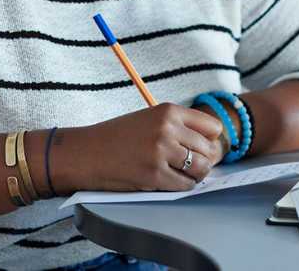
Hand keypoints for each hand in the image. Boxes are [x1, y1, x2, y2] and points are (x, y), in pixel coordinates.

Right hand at [70, 103, 223, 191]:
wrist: (86, 153)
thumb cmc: (117, 138)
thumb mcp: (149, 119)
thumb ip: (177, 127)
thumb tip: (209, 146)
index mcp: (168, 111)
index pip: (212, 127)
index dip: (210, 140)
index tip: (202, 147)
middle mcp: (168, 129)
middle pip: (209, 149)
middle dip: (204, 160)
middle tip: (193, 166)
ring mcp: (161, 153)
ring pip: (201, 168)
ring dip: (196, 175)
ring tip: (184, 175)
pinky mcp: (154, 176)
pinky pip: (185, 185)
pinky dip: (183, 187)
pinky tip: (171, 182)